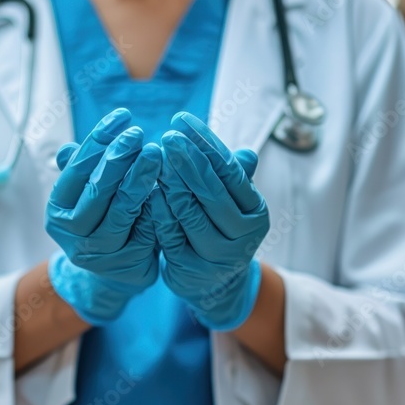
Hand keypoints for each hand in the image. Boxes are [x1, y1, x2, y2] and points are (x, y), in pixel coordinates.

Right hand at [45, 108, 161, 323]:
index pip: (77, 168)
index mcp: (58, 209)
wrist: (116, 273)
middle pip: (96, 191)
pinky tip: (171, 184)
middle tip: (138, 133)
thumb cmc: (103, 220)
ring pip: (122, 211)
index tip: (122, 116)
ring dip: (139, 180)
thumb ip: (82, 171)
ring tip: (155, 154)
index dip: (98, 140)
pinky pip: (146, 229)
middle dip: (118, 158)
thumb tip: (65, 148)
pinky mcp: (128, 264)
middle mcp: (73, 233)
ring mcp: (100, 252)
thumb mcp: (87, 195)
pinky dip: (158, 206)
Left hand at [152, 111, 268, 329]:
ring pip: (191, 214)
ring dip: (172, 184)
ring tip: (156, 159)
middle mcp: (242, 235)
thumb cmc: (221, 228)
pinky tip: (148, 193)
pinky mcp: (190, 269)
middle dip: (188, 162)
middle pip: (212, 193)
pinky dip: (159, 213)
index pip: (230, 171)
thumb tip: (246, 153)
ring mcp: (217, 255)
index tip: (182, 121)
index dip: (206, 144)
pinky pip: (171, 235)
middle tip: (168, 137)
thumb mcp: (233, 203)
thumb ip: (232, 177)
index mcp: (255, 211)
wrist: (217, 284)